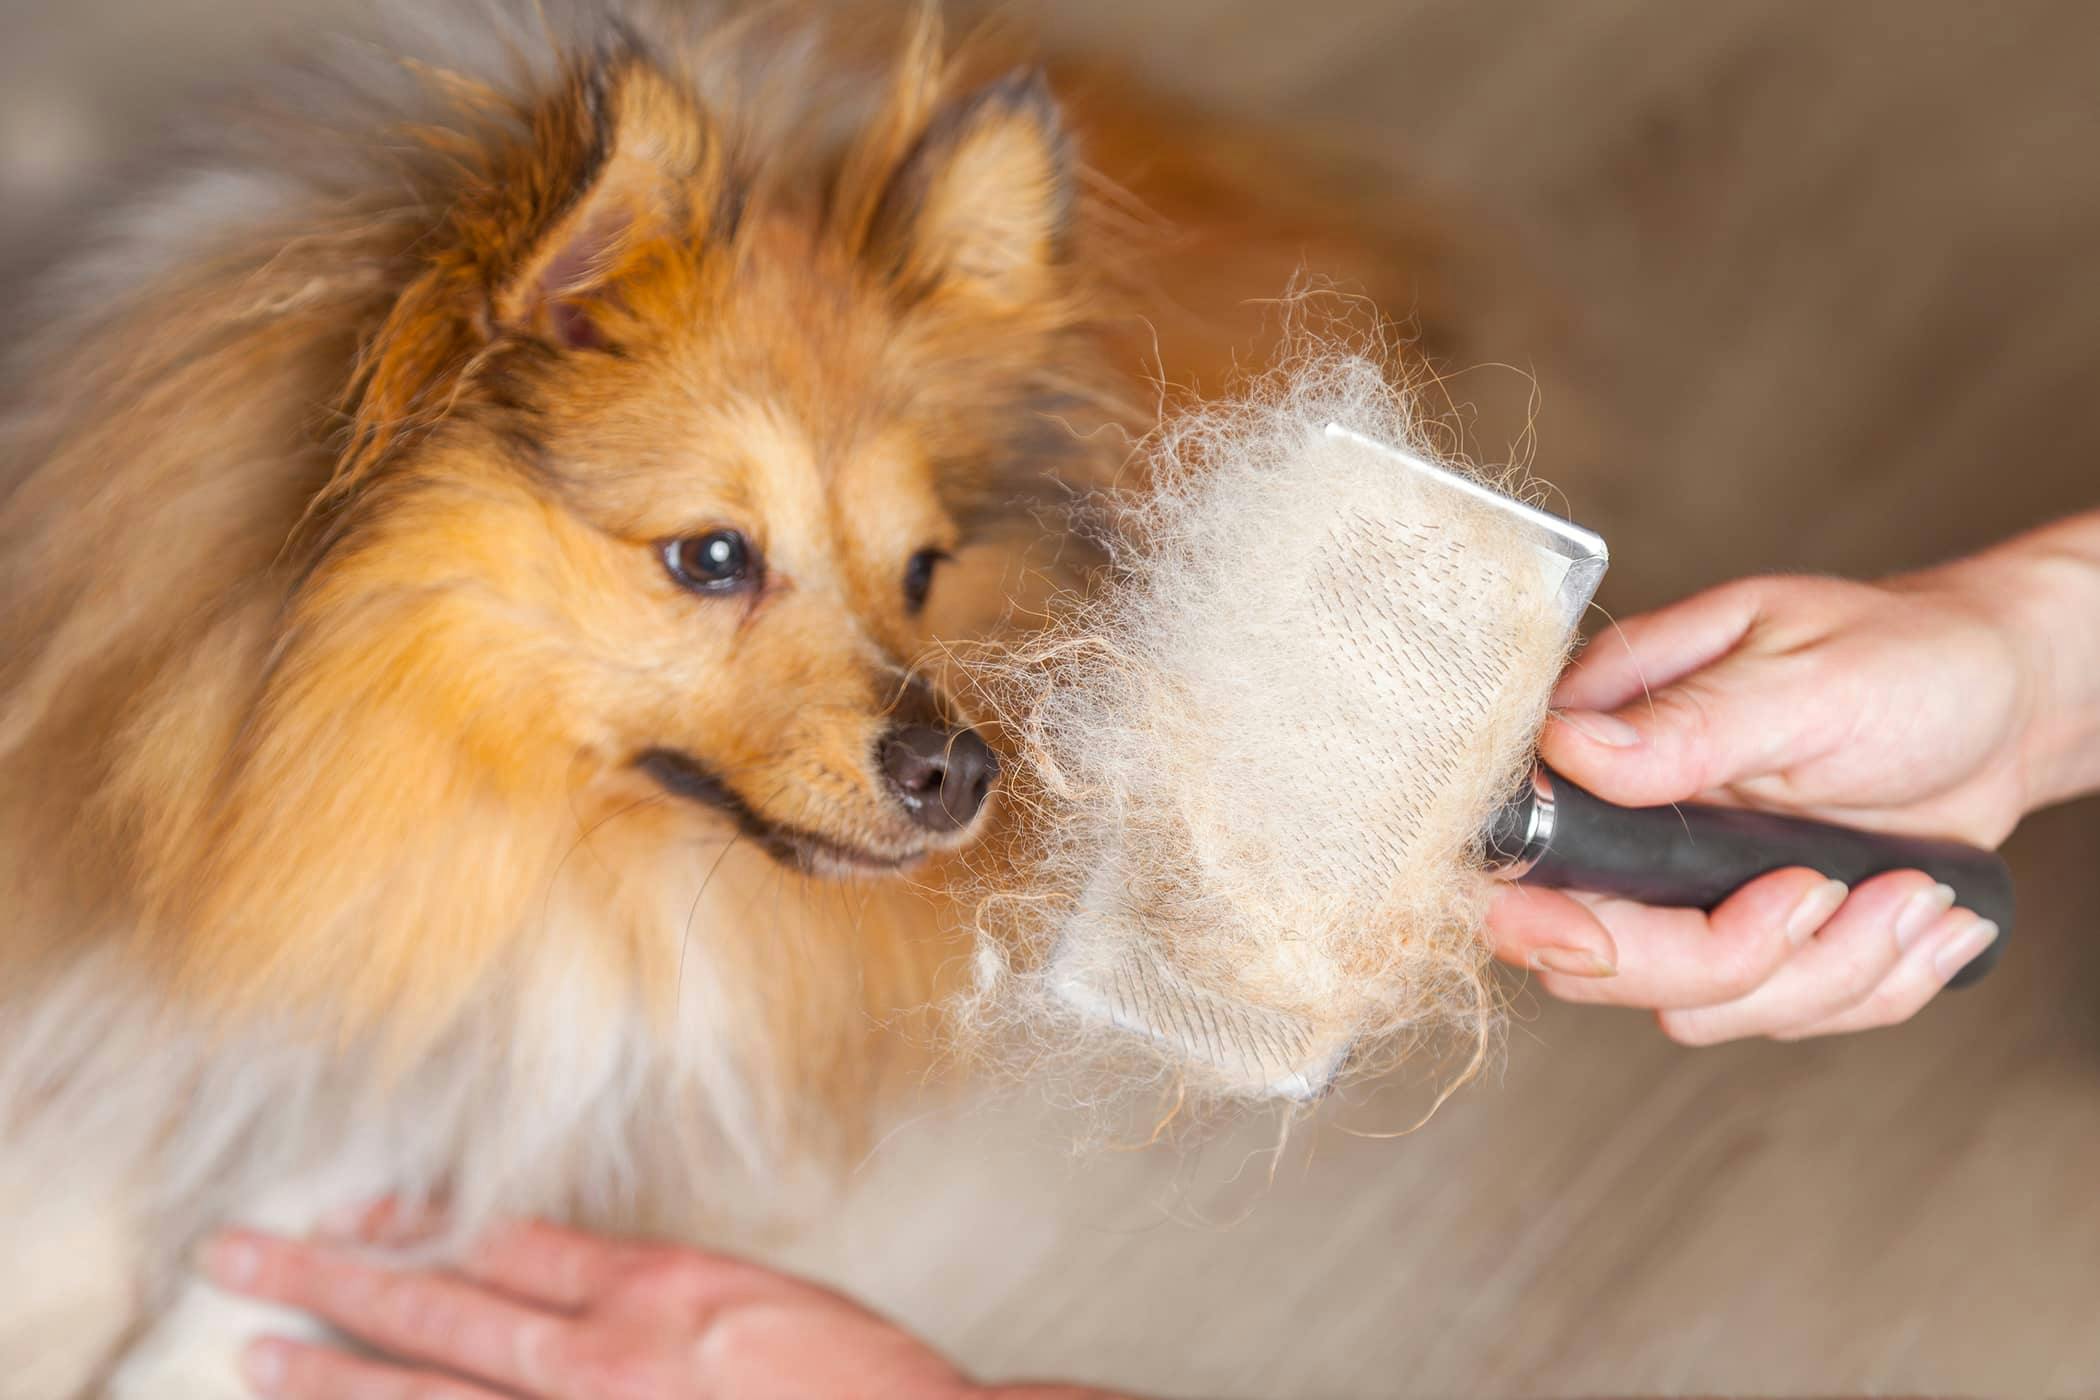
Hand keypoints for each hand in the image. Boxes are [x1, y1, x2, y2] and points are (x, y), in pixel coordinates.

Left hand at [203, 1217, 1115, 1399]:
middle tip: (235, 1257)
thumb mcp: (759, 1295)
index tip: (346, 1212)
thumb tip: (564, 1270)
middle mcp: (606, 1366)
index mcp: (655, 1294)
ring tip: (260, 1359)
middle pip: (442, 1314)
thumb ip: (657, 1284)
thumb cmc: (854, 1380)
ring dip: (341, 1382)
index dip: (415, 1224)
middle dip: (331, 1283)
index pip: (506, 1243)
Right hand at [1487, 518, 2099, 1043]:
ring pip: (1700, 1006)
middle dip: (1731, 957)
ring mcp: (1687, 891)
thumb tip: (1570, 746)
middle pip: (1602, 960)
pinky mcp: (1751, 940)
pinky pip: (1781, 1016)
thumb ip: (1691, 723)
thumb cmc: (1910, 658)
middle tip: (1828, 891)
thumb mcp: (1807, 678)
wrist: (2005, 703)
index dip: (1537, 918)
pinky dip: (1873, 983)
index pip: (1517, 854)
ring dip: (1831, 970)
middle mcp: (1627, 824)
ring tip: (1916, 893)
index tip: (1601, 939)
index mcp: (1605, 735)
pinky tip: (1924, 916)